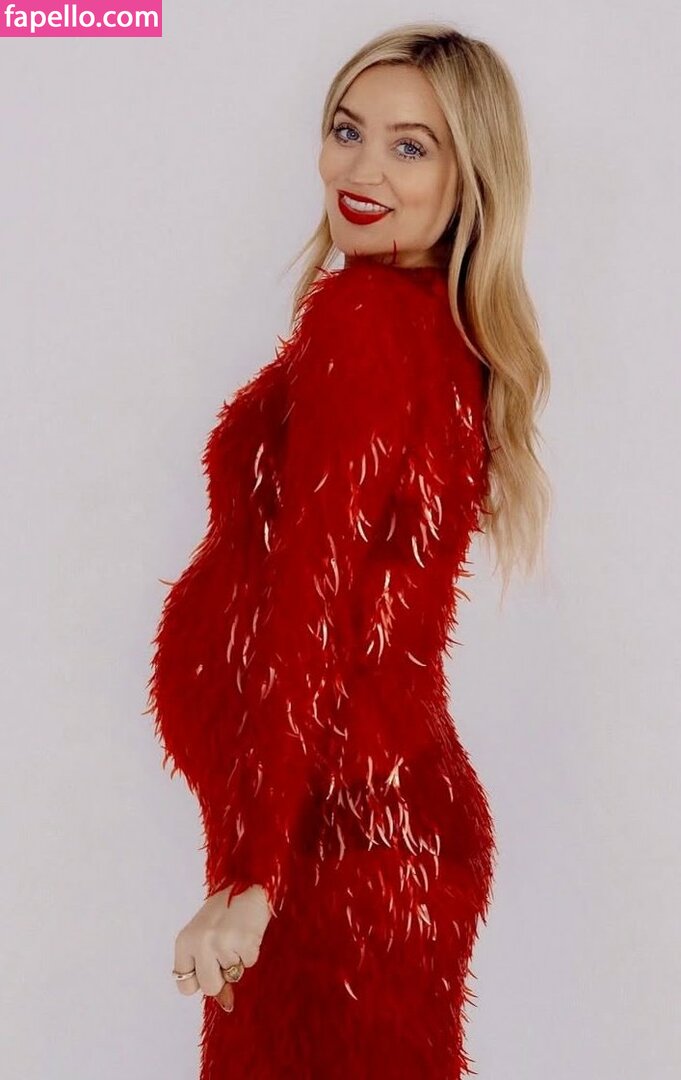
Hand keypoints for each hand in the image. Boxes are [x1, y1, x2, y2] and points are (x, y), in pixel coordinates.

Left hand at [173, 884, 272, 1012]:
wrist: (249, 882)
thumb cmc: (226, 910)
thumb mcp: (207, 936)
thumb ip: (207, 967)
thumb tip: (227, 1005)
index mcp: (184, 941)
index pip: (184, 984)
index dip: (199, 981)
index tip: (209, 967)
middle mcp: (199, 943)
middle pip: (209, 987)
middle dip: (222, 976)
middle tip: (227, 950)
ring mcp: (221, 942)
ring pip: (233, 975)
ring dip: (239, 959)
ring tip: (237, 933)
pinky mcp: (243, 941)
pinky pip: (250, 962)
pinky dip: (252, 950)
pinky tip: (249, 930)